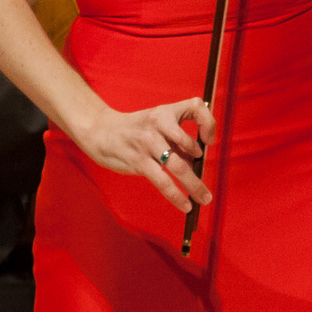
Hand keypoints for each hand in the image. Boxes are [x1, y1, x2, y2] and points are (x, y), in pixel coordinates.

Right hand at [77, 97, 216, 212]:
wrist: (101, 131)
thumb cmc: (134, 130)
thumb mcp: (156, 125)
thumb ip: (176, 142)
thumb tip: (195, 165)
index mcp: (165, 112)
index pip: (195, 106)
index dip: (207, 122)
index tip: (208, 140)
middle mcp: (158, 125)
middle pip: (188, 145)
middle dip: (202, 168)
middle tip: (210, 187)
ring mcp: (148, 143)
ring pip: (178, 166)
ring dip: (193, 185)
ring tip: (203, 199)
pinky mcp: (139, 160)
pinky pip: (162, 181)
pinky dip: (176, 195)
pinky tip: (184, 205)